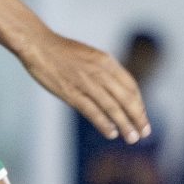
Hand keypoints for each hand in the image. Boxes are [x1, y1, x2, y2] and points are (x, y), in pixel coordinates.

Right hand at [21, 31, 147, 141]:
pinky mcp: (71, 93)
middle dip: (137, 117)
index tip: (142, 116)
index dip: (139, 103)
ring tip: (132, 138)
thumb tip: (114, 88)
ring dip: (125, 124)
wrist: (38, 45)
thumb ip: (103, 70)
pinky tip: (111, 133)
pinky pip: (92, 111)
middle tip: (145, 132)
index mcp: (106, 61)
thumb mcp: (90, 55)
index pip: (130, 85)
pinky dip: (104, 124)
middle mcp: (100, 72)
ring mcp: (86, 83)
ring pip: (112, 107)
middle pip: (126, 98)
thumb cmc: (61, 51)